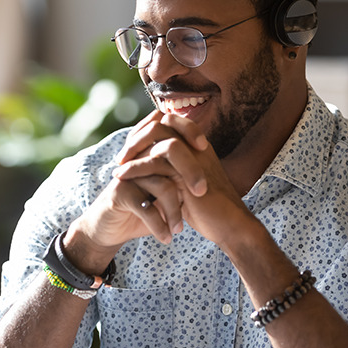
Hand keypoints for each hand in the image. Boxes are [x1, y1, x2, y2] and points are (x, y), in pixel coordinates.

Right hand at [62, 111, 207, 272]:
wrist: (110, 229)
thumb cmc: (142, 210)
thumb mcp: (164, 194)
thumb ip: (180, 179)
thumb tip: (213, 172)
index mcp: (149, 153)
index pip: (170, 128)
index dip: (189, 130)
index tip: (206, 148)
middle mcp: (138, 159)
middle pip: (168, 153)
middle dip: (190, 173)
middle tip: (201, 194)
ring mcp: (128, 175)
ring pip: (162, 185)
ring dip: (174, 210)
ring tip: (179, 229)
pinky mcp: (119, 194)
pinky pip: (146, 207)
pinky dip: (159, 225)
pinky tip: (166, 238)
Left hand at [112, 110, 253, 248]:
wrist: (228, 226)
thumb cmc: (208, 209)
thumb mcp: (187, 184)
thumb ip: (173, 169)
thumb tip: (150, 163)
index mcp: (198, 145)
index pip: (169, 121)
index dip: (147, 130)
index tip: (131, 147)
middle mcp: (197, 146)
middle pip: (162, 122)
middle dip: (137, 136)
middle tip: (121, 156)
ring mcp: (194, 157)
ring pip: (158, 137)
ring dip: (133, 149)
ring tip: (118, 165)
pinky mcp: (188, 174)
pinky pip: (156, 161)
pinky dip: (135, 167)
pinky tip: (121, 176)